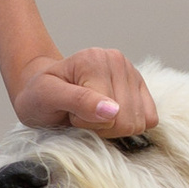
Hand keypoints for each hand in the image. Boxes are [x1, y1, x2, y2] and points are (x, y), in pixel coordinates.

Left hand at [13, 48, 156, 137]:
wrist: (41, 89)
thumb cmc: (39, 95)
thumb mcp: (47, 98)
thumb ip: (78, 102)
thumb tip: (112, 110)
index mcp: (94, 60)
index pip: (111, 115)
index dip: (88, 124)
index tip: (70, 113)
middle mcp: (116, 60)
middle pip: (128, 120)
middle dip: (102, 127)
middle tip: (80, 116)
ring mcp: (131, 71)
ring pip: (140, 122)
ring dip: (113, 127)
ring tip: (91, 115)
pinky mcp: (139, 85)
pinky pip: (149, 118)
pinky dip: (129, 124)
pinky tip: (109, 116)